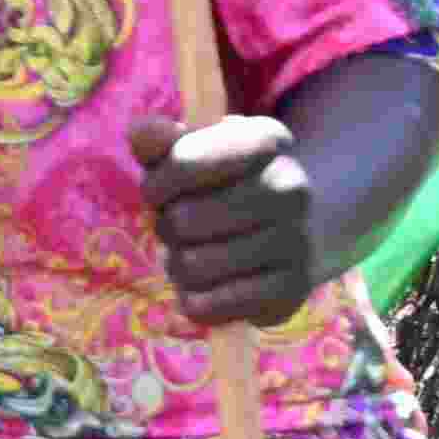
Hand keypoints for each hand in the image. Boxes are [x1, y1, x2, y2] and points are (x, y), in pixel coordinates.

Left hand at [136, 113, 328, 327]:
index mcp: (267, 140)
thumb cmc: (225, 187)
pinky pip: (208, 306)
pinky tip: (207, 287)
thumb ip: (160, 142)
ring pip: (192, 266)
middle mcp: (291, 186)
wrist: (291, 232)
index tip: (159, 191)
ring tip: (195, 254)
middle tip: (182, 228)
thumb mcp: (194, 153)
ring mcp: (297, 240)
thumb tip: (141, 132)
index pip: (184, 162)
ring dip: (178, 265)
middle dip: (167, 226)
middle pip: (182, 219)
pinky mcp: (291, 291)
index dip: (157, 183)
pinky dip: (194, 300)